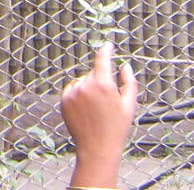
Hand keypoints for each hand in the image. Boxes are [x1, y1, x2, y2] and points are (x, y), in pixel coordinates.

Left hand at [60, 42, 138, 187]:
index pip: (102, 59)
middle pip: (94, 73)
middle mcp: (85, 85)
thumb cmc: (117, 128)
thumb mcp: (129, 105)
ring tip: (97, 110)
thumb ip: (129, 82)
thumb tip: (125, 65)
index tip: (108, 45)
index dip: (106, 50)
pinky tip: (86, 111)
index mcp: (103, 84)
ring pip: (83, 81)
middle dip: (101, 81)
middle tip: (108, 102)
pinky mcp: (63, 99)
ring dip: (89, 88)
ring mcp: (73, 92)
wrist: (97, 148)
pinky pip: (73, 89)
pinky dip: (79, 94)